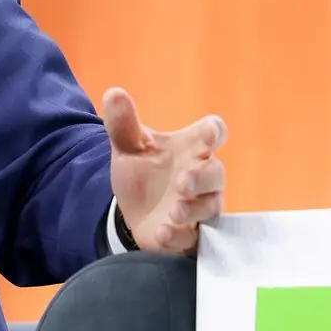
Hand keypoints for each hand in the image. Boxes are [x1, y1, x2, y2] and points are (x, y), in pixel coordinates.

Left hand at [102, 87, 227, 254]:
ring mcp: (200, 207)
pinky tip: (164, 233)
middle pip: (216, 173)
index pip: (213, 132)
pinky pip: (194, 238)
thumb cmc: (142, 173)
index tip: (208, 133)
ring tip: (174, 211)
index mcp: (191, 148)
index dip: (213, 132)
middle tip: (183, 182)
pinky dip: (180, 236)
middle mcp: (202, 177)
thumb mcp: (128, 147)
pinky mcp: (192, 234)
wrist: (133, 211)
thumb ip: (122, 123)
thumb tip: (113, 93)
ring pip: (210, 207)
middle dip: (202, 178)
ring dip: (193, 209)